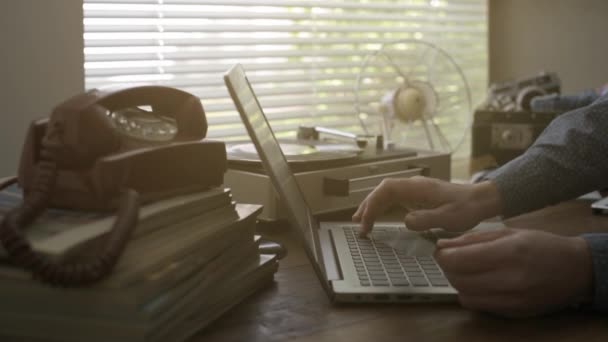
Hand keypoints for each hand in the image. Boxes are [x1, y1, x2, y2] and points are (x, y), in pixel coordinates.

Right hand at [352, 176, 501, 235]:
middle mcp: (413, 185)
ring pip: (387, 194)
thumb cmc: (467, 208)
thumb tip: (404, 221)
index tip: (367, 222)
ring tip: (361, 221)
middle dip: (368, 206)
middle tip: (358, 224)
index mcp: (417, 187)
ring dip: (373, 206)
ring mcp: (415, 190)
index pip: (386, 190)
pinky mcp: (418, 196)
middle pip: (383, 190)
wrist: (482, 200)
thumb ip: (425, 219)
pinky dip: (384, 207)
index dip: (373, 204)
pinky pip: (395, 199)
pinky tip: (379, 216)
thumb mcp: (448, 218)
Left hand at [435, 228, 593, 316]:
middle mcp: (509, 279)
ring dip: (457, 282)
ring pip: (464, 295)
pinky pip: (478, 305)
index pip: (458, 260)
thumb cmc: (541, 245)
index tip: (441, 250)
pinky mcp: (513, 312)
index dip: (442, 255)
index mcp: (508, 252)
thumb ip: (472, 239)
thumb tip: (442, 245)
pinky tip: (479, 282)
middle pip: (457, 279)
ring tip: (465, 270)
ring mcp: (512, 300)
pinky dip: (471, 294)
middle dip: (447, 268)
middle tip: (451, 258)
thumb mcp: (507, 232)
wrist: (574, 269)